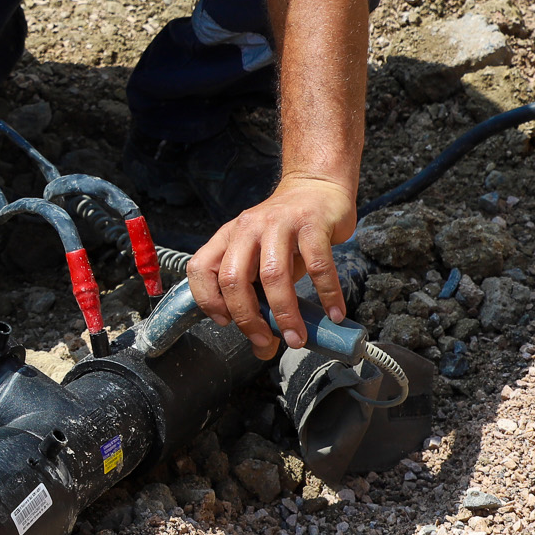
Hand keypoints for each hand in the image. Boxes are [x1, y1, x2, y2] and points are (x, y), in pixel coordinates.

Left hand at [184, 176, 356, 359]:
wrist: (316, 187)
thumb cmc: (287, 232)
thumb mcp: (265, 260)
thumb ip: (259, 298)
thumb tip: (263, 347)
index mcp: (229, 237)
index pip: (201, 268)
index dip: (208, 300)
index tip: (227, 323)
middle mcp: (248, 228)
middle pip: (234, 278)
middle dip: (248, 318)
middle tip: (266, 340)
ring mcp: (279, 223)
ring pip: (273, 275)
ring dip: (285, 313)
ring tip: (298, 337)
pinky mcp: (312, 223)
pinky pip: (318, 264)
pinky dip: (327, 294)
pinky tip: (333, 314)